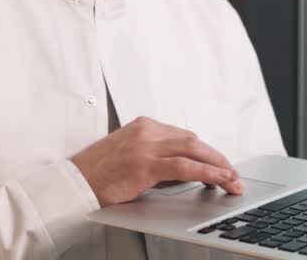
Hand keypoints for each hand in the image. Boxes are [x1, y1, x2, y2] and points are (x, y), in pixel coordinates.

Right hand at [70, 116, 244, 206]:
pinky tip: (218, 179)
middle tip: (232, 173)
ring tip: (231, 179)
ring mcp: (146, 146)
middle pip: (193, 140)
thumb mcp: (129, 153)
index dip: (206, 151)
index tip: (219, 163)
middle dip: (217, 157)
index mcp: (143, 125)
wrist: (74, 182)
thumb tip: (184, 169)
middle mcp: (147, 131)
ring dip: (218, 165)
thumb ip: (154, 155)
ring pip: (193, 150)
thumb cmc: (98, 172)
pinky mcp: (145, 165)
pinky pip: (184, 167)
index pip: (184, 136)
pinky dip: (206, 172)